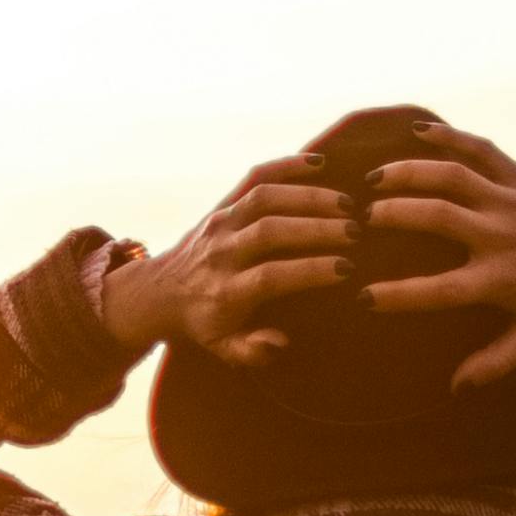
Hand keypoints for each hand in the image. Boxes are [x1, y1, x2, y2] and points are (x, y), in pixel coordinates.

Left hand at [101, 164, 358, 366]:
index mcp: (225, 292)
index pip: (271, 276)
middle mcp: (222, 253)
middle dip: (317, 229)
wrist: (159, 292)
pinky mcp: (222, 204)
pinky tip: (320, 164)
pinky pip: (253, 177)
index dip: (310, 270)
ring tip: (348, 204)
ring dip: (308, 197)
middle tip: (357, 231)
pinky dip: (285, 165)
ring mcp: (221, 223)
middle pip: (270, 231)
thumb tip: (279, 343)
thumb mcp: (223, 348)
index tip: (347, 269)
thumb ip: (252, 352)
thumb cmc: (204, 323)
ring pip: (264, 199)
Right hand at [355, 133, 515, 387]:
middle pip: (434, 217)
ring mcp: (512, 201)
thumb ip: (497, 361)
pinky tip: (420, 130)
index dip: (396, 295)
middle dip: (391, 215)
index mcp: (501, 280)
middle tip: (359, 220)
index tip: (361, 296)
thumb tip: (457, 388)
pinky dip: (451, 136)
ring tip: (374, 178)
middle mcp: (501, 235)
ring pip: (451, 176)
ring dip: (409, 173)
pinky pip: (483, 150)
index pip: (437, 290)